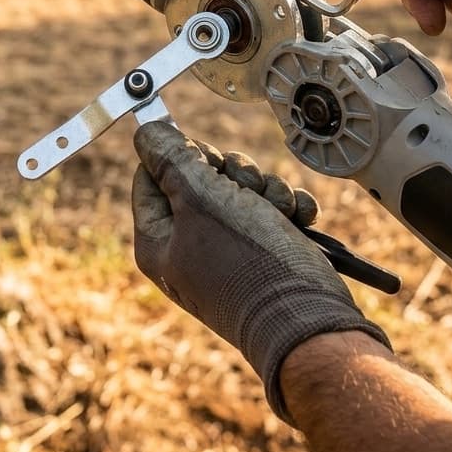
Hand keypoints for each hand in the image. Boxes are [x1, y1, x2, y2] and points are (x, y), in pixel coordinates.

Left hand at [131, 121, 389, 422]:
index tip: (205, 158)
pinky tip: (299, 221)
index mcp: (158, 239)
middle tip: (245, 188)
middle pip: (200, 176)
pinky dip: (288, 209)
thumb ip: (171, 159)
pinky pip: (272, 210)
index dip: (180, 156)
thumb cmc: (247, 262)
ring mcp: (227, 251)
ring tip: (279, 212)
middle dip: (233, 172)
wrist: (306, 318)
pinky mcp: (264, 253)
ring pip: (242, 189)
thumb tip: (145, 133)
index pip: (151, 173)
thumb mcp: (201, 198)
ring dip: (267, 189)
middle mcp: (188, 246)